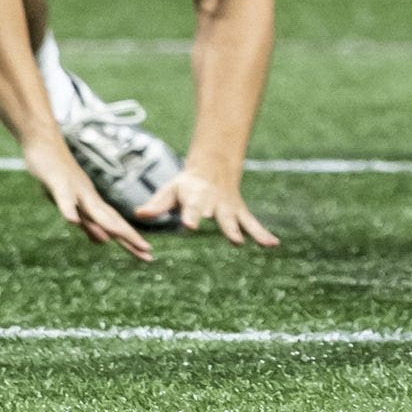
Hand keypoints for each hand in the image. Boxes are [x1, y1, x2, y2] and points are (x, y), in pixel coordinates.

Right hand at [25, 140, 152, 261]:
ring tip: (120, 237)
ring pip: (92, 209)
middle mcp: (89, 197)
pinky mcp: (58, 182)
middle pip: (111, 220)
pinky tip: (71, 221)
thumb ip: (87, 222)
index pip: (115, 225)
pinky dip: (69, 209)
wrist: (45, 144)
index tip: (147, 254)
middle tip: (148, 254)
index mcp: (93, 203)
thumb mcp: (74, 204)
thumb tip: (103, 242)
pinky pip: (64, 198)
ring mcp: (75, 189)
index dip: (130, 239)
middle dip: (129, 237)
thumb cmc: (59, 175)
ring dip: (105, 224)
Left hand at [136, 168, 279, 248]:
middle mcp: (215, 204)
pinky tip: (273, 244)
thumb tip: (139, 214)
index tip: (190, 226)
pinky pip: (252, 224)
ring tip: (245, 243)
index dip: (192, 216)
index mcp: (196, 197)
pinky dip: (262, 234)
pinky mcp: (239, 213)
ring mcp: (229, 209)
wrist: (213, 168)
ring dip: (242, 232)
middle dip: (225, 227)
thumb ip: (156, 204)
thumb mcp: (170, 190)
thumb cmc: (186, 185)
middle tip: (232, 239)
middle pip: (220, 216)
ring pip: (238, 221)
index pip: (193, 208)